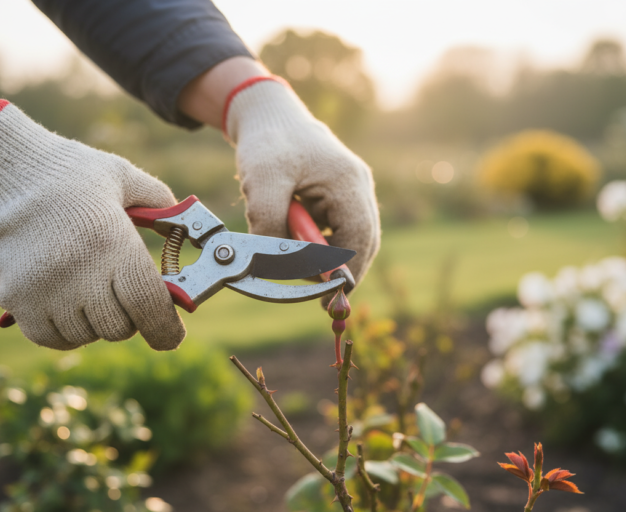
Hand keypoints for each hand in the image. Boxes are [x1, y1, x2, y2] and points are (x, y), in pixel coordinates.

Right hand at [0, 101, 185, 349]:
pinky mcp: (14, 300)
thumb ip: (161, 204)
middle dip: (130, 316)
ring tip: (90, 290)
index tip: (171, 335)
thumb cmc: (69, 172)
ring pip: (87, 335)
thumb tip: (184, 230)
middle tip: (124, 294)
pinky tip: (66, 304)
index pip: (149, 306)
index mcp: (113, 243)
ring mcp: (44, 290)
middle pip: (120, 327)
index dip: (166, 329)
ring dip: (96, 322)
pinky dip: (64, 330)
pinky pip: (51, 338)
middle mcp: (80, 272)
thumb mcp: (123, 177)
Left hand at [177, 58, 379, 291]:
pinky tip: (298, 242)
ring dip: (327, 256)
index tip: (330, 298)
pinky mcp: (338, 195)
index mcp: (347, 181)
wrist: (266, 114)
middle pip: (363, 242)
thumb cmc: (267, 142)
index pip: (360, 238)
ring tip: (298, 262)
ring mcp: (351, 190)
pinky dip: (321, 244)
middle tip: (321, 299)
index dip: (347, 272)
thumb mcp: (262, 182)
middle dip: (342, 272)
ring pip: (350, 238)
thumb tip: (275, 267)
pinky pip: (337, 229)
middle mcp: (357, 186)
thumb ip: (269, 224)